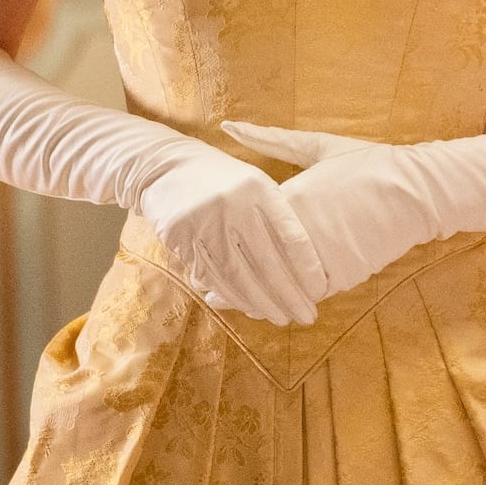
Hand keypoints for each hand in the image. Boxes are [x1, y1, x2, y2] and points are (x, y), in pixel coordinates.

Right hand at [134, 146, 329, 326]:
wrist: (165, 166)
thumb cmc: (223, 180)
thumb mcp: (255, 184)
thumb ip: (277, 216)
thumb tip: (307, 263)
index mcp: (258, 189)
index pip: (290, 236)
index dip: (308, 267)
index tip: (320, 290)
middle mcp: (232, 206)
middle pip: (267, 263)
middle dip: (289, 296)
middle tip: (307, 317)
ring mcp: (204, 224)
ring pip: (238, 277)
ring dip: (263, 304)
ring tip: (283, 319)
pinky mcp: (181, 239)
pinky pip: (212, 278)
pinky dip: (233, 297)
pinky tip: (250, 308)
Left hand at [224, 123, 436, 299]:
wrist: (416, 191)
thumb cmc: (366, 163)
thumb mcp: (317, 146)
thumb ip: (270, 139)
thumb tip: (228, 123)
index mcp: (293, 199)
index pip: (246, 227)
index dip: (223, 241)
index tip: (200, 252)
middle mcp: (303, 232)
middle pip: (257, 262)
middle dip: (232, 277)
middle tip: (205, 289)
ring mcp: (323, 258)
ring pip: (280, 284)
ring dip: (260, 293)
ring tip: (234, 300)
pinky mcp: (342, 277)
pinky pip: (308, 291)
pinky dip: (292, 295)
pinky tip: (277, 299)